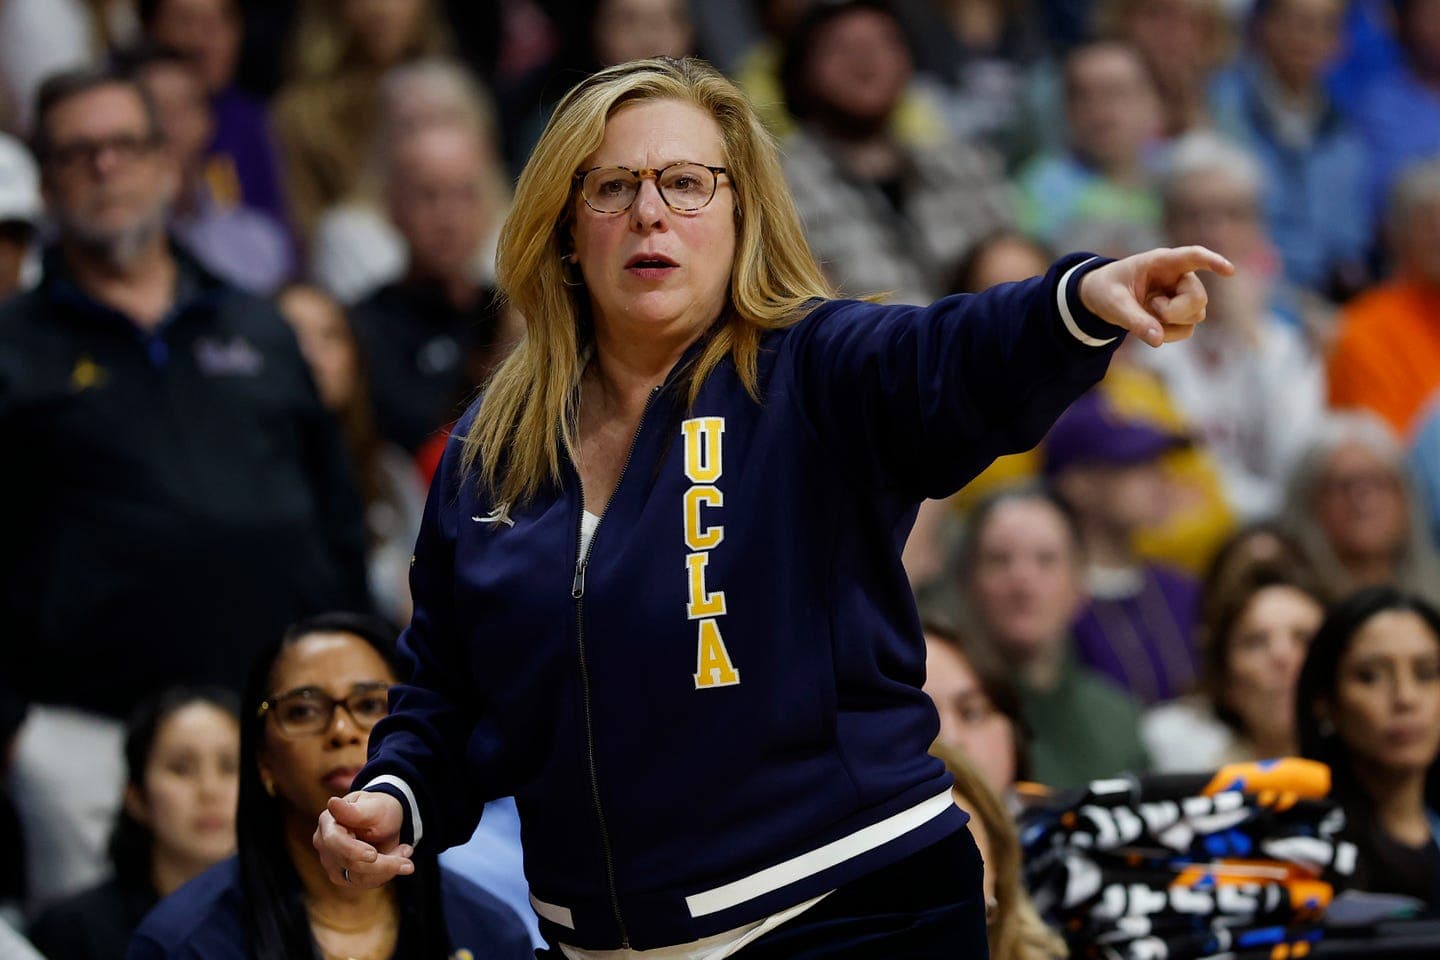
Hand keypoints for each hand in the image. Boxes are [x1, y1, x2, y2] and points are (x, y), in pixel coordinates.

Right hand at [313, 790, 414, 886]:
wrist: (383, 821)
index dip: (353, 850)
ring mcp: (332, 863)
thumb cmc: (377, 809)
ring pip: (359, 877)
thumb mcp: (372, 806)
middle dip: (383, 862)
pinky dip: (386, 873)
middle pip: (350, 863)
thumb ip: (353, 810)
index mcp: (328, 823)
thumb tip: (332, 802)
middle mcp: (325, 846)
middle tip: (408, 851)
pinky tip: (398, 859)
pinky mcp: (343, 876)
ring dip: (389, 867)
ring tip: (406, 850)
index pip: (335, 842)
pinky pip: (366, 882)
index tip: (374, 855)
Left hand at [1078, 246, 1235, 347]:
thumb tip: (1158, 341)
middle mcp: (1179, 277)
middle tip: (1151, 308)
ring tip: (1147, 311)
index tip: (1229, 271)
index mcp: (1162, 262)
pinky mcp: (1182, 313)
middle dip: (1176, 312)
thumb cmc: (1108, 290)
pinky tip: (1152, 325)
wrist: (1103, 297)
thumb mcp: (1113, 304)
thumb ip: (1134, 321)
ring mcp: (1184, 295)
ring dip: (1171, 323)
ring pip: (1196, 315)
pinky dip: (1169, 334)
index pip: (1193, 257)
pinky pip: (1187, 330)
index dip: (1212, 262)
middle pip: (1198, 298)